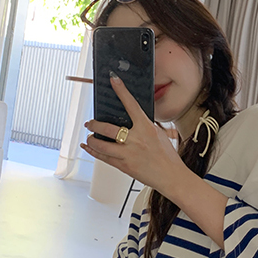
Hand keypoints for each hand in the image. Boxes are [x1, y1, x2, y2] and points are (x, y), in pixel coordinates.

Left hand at [82, 74, 184, 197]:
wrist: (171, 176)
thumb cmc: (167, 156)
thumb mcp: (159, 135)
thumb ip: (145, 126)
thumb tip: (132, 119)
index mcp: (146, 128)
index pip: (132, 105)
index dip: (122, 91)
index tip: (114, 80)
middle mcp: (136, 140)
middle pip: (108, 128)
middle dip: (95, 124)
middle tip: (90, 122)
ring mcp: (128, 154)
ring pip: (101, 145)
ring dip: (91, 139)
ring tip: (89, 136)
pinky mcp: (124, 166)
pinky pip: (103, 158)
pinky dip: (93, 151)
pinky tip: (87, 147)